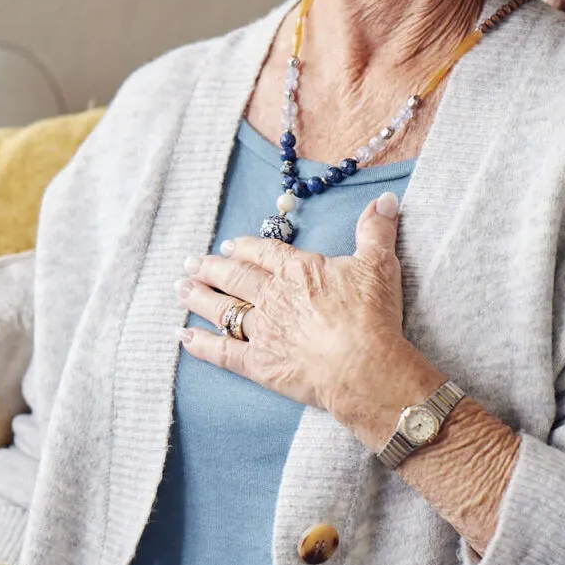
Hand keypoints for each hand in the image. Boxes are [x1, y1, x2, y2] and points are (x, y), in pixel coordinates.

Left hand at [177, 192, 437, 435]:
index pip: (264, 253)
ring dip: (199, 298)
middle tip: (190, 262)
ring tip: (180, 288)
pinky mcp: (259, 364)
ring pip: (223, 310)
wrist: (363, 365)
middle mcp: (273, 297)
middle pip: (235, 278)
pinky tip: (183, 337)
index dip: (245, 248)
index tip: (229, 246)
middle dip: (210, 269)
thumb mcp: (379, 264)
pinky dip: (200, 345)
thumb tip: (385, 199)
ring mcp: (263, 330)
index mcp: (297, 271)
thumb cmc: (372, 315)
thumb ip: (376, 230)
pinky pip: (222, 352)